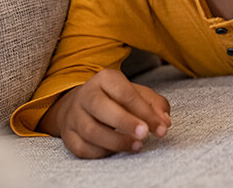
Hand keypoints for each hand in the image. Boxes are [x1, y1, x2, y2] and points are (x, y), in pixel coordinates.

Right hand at [37, 69, 170, 158]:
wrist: (82, 104)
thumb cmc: (116, 99)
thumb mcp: (137, 94)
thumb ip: (155, 105)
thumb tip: (164, 122)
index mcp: (105, 79)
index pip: (125, 94)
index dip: (145, 112)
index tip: (161, 128)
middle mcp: (86, 95)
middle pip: (101, 107)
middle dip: (125, 122)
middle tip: (144, 134)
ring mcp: (74, 116)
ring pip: (90, 131)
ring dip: (116, 141)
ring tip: (136, 146)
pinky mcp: (68, 135)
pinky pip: (82, 147)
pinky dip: (101, 152)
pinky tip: (116, 151)